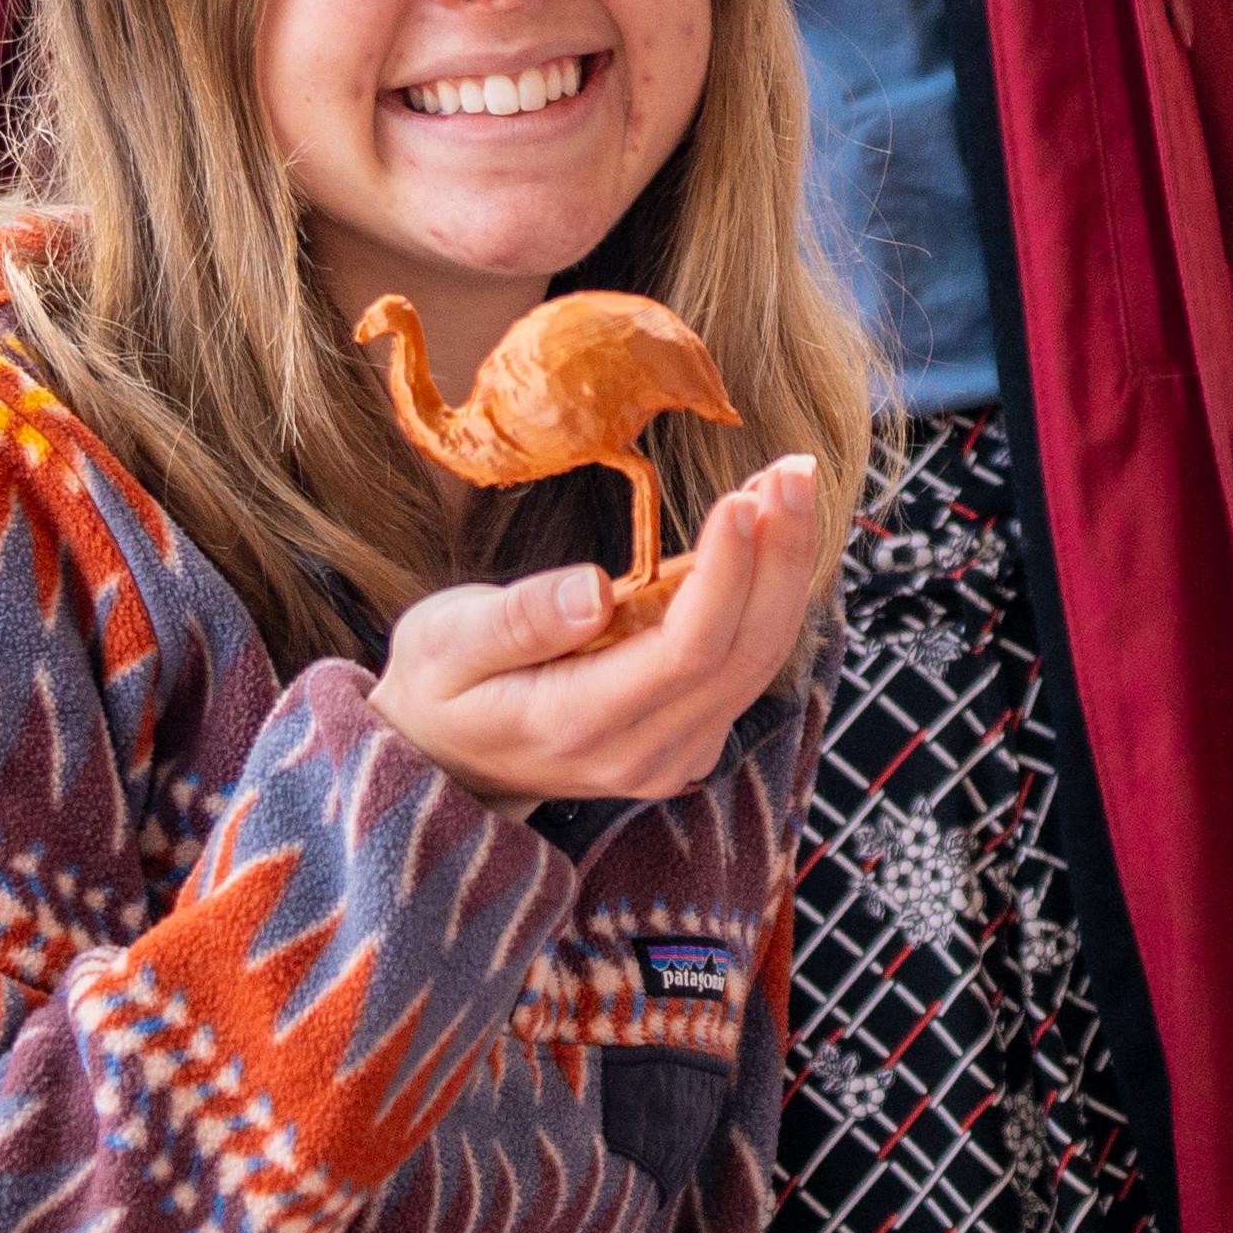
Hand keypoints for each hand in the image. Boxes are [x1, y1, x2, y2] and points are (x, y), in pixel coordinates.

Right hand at [372, 456, 835, 812]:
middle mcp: (643, 751)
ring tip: (788, 482)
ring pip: (759, 659)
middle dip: (779, 556)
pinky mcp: (690, 737)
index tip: (742, 497)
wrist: (444, 763)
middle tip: (793, 468)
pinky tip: (765, 525)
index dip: (727, 574)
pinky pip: (745, 663)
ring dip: (783, 568)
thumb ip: (517, 621)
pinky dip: (766, 593)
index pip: (685, 652)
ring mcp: (674, 753)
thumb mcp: (444, 643)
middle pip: (744, 655)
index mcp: (578, 724)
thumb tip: (593, 591)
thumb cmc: (439, 687)